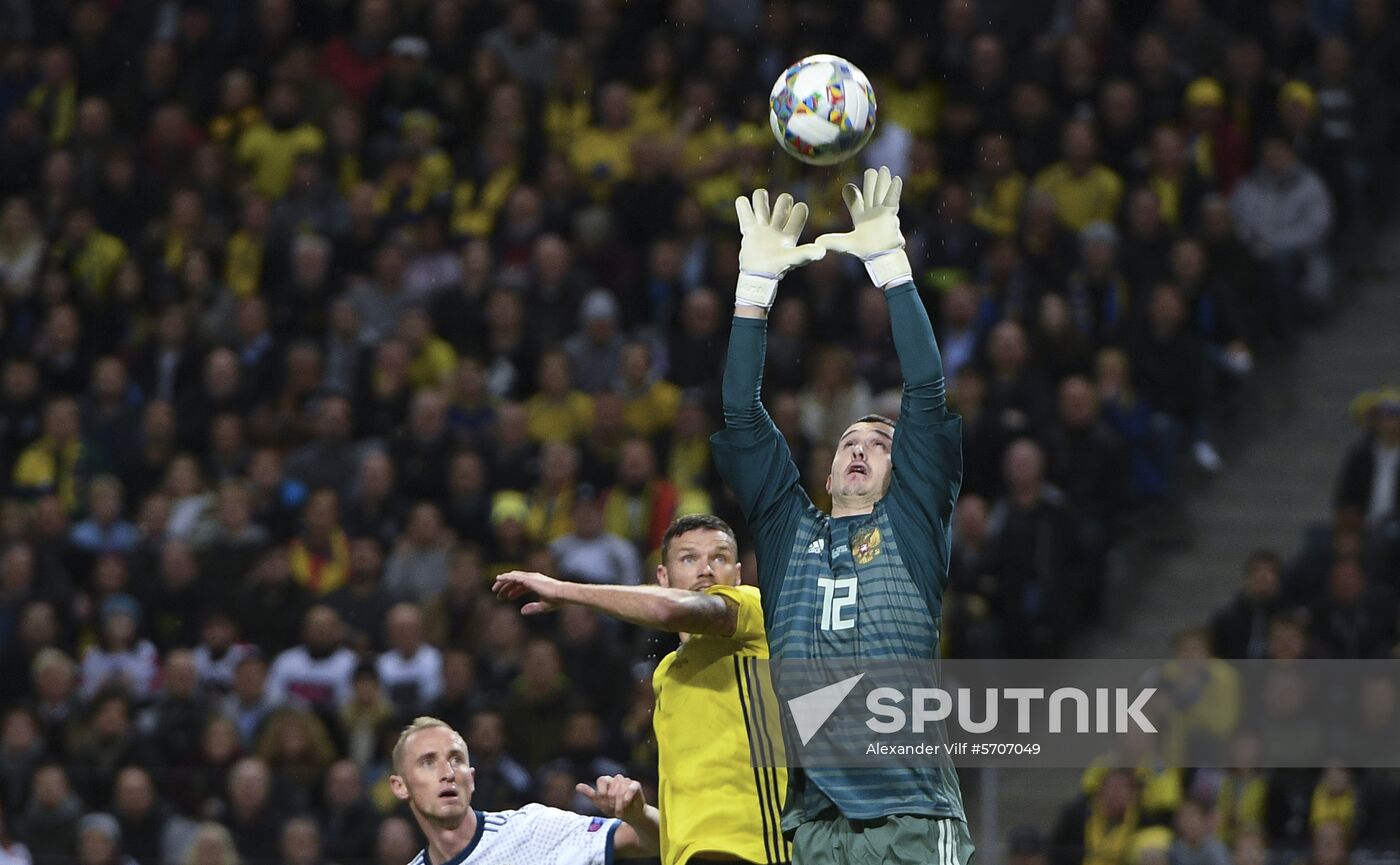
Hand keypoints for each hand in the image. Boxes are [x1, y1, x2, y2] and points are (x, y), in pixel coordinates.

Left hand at [492, 570, 565, 614]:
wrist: (562, 594)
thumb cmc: (557, 600)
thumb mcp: (543, 606)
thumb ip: (533, 608)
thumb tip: (522, 611)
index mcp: (536, 584)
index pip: (521, 586)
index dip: (513, 591)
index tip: (507, 597)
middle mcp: (532, 578)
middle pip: (515, 581)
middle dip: (506, 587)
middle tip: (498, 594)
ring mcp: (530, 577)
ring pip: (512, 578)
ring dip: (503, 583)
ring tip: (494, 590)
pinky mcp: (528, 579)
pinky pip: (513, 576)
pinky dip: (505, 577)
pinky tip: (498, 579)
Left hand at [576, 774, 646, 823]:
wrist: (630, 816)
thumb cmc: (614, 808)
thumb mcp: (600, 803)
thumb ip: (590, 794)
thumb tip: (577, 786)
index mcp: (607, 780)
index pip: (602, 780)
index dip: (602, 792)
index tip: (604, 803)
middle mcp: (617, 778)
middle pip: (612, 787)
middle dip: (611, 801)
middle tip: (613, 810)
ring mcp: (627, 781)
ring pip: (621, 789)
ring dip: (619, 803)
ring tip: (619, 812)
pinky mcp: (636, 785)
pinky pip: (630, 789)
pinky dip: (627, 798)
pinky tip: (625, 805)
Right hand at [734, 189, 824, 308]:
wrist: (756, 277)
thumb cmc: (777, 269)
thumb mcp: (793, 259)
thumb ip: (806, 253)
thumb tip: (822, 251)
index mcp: (791, 233)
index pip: (800, 212)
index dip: (799, 210)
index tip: (796, 212)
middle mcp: (778, 228)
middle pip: (782, 202)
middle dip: (781, 202)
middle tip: (775, 215)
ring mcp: (763, 228)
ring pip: (762, 201)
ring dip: (760, 199)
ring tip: (759, 206)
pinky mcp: (749, 230)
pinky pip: (744, 210)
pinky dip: (743, 205)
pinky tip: (745, 209)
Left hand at [815, 165, 911, 287]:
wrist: (881, 257)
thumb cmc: (865, 252)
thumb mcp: (845, 245)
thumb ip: (832, 241)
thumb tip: (816, 241)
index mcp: (860, 219)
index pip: (855, 203)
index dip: (852, 195)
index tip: (848, 187)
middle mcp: (872, 214)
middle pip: (870, 195)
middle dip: (870, 184)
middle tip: (870, 171)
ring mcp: (882, 213)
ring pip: (881, 194)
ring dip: (882, 182)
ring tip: (883, 169)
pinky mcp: (891, 215)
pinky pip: (892, 200)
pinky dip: (894, 190)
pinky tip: (896, 179)